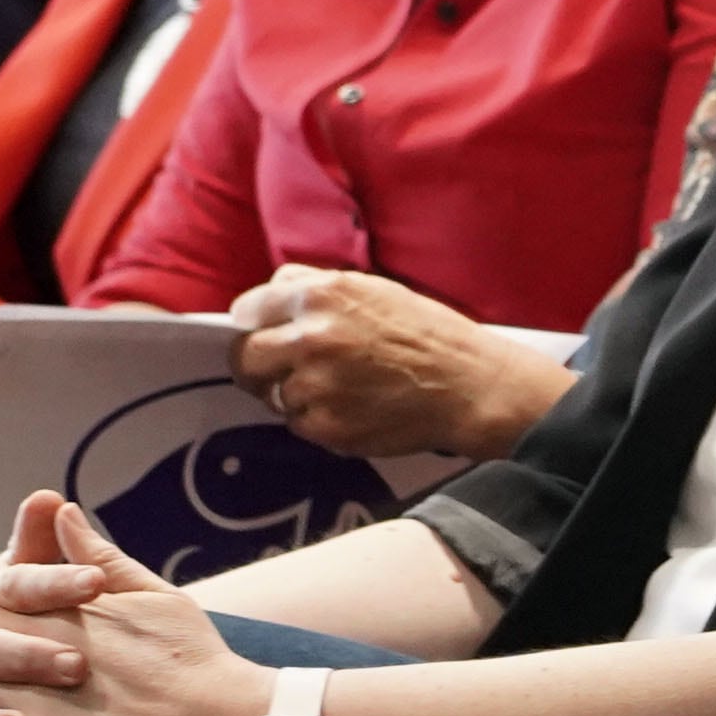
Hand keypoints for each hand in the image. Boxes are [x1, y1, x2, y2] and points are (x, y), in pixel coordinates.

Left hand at [226, 266, 575, 459]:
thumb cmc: (429, 334)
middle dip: (258, 365)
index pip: (248, 309)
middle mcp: (310, 337)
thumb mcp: (374, 289)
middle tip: (278, 373)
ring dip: (296, 395)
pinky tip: (355, 410)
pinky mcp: (325, 426)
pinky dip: (319, 421)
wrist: (470, 386)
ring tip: (341, 390)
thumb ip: (316, 288)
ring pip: (273, 394)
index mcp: (320, 295)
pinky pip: (299, 425)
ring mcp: (315, 385)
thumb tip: (268, 297)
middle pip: (245, 356)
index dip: (255, 325)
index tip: (262, 335)